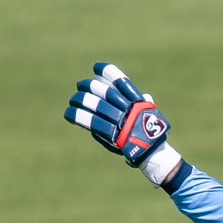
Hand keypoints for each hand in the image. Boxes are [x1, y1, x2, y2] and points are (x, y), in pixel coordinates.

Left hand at [64, 63, 184, 186]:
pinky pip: (93, 124)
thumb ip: (145, 106)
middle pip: (107, 93)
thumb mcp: (153, 117)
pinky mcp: (113, 136)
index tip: (96, 67)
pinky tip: (69, 113)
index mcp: (139, 103)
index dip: (109, 73)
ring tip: (72, 98)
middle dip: (91, 87)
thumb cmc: (154, 136)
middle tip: (80, 84)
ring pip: (98, 107)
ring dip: (83, 101)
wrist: (154, 155)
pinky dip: (79, 117)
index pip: (123, 83)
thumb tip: (146, 95)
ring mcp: (122, 123)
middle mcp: (130, 111)